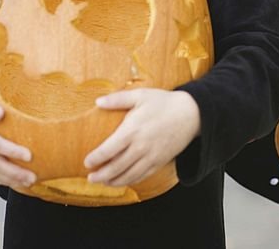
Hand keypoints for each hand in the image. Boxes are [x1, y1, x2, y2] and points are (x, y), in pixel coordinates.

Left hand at [84, 89, 199, 186]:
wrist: (192, 114)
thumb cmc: (164, 103)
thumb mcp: (140, 95)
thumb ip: (118, 99)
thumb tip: (97, 101)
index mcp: (132, 130)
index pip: (108, 150)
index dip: (96, 159)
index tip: (87, 162)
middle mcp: (141, 147)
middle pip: (116, 167)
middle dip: (101, 175)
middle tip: (90, 178)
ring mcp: (151, 157)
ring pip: (129, 176)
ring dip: (114, 182)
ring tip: (103, 182)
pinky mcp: (160, 162)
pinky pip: (142, 176)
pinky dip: (130, 181)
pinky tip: (123, 180)